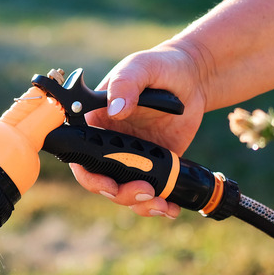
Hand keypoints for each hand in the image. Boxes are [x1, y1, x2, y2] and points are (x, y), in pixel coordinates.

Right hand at [75, 42, 207, 217]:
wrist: (194, 78)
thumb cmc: (160, 67)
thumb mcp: (140, 68)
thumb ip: (126, 84)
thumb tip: (116, 110)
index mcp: (95, 124)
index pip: (79, 156)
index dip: (90, 176)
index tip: (109, 183)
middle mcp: (109, 145)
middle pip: (102, 181)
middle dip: (120, 194)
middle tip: (145, 191)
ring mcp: (131, 158)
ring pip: (124, 193)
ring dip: (140, 205)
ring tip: (162, 205)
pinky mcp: (153, 167)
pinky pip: (150, 192)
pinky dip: (159, 205)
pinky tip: (171, 208)